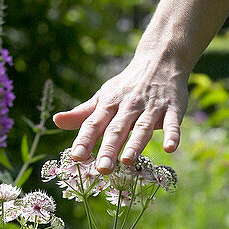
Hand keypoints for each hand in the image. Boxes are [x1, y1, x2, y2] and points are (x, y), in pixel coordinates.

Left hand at [53, 54, 188, 173]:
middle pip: (117, 129)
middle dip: (109, 148)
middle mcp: (128, 106)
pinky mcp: (172, 109)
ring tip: (127, 161)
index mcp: (109, 104)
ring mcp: (151, 108)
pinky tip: (170, 148)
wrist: (160, 60)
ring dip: (135, 143)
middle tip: (102, 169)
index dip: (85, 140)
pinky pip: (172, 123)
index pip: (94, 124)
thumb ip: (82, 113)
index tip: (76, 157)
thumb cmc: (127, 85)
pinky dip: (172, 135)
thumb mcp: (103, 96)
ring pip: (142, 127)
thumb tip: (56, 121)